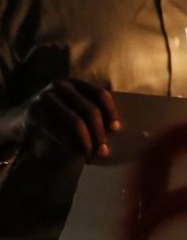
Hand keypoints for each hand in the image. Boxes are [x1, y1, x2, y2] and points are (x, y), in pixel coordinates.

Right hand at [3, 79, 120, 159]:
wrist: (18, 120)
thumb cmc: (54, 117)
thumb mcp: (72, 108)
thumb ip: (89, 112)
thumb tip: (115, 130)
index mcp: (75, 83)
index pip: (100, 94)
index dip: (111, 111)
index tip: (116, 129)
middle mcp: (61, 86)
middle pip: (90, 110)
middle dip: (100, 133)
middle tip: (105, 152)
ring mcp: (46, 98)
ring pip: (76, 122)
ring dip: (87, 142)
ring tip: (92, 155)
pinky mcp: (34, 112)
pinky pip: (59, 131)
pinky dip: (71, 145)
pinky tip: (77, 155)